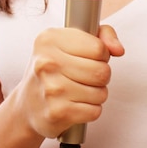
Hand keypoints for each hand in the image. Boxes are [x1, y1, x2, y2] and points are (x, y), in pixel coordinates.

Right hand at [13, 24, 124, 138]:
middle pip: (101, 71)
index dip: (101, 54)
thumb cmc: (55, 67)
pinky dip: (91, 110)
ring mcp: (51, 89)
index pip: (98, 48)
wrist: (28, 104)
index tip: (90, 58)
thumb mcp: (73, 40)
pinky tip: (76, 104)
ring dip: (97, 94)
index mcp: (50, 39)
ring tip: (80, 90)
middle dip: (101, 75)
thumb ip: (103, 34)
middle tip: (87, 76)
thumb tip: (118, 49)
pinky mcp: (56, 113)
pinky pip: (94, 111)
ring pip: (101, 93)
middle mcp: (47, 63)